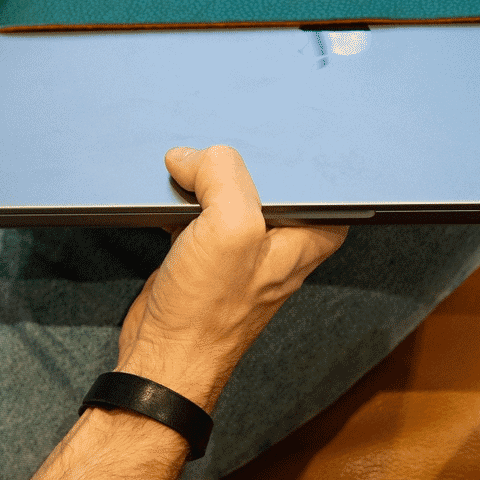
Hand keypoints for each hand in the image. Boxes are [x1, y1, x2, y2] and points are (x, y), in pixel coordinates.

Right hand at [116, 144, 347, 411]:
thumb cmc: (209, 310)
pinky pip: (200, 206)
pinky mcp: (208, 250)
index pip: (314, 172)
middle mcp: (283, 237)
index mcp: (310, 233)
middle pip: (268, 174)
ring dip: (206, 173)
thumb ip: (224, 177)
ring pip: (230, 188)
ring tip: (189, 159)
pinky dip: (183, 195)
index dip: (291, 147)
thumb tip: (192, 158)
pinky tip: (169, 186)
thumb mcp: (230, 228)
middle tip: (218, 137)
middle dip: (241, 155)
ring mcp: (244, 244)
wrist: (164, 357)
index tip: (267, 122)